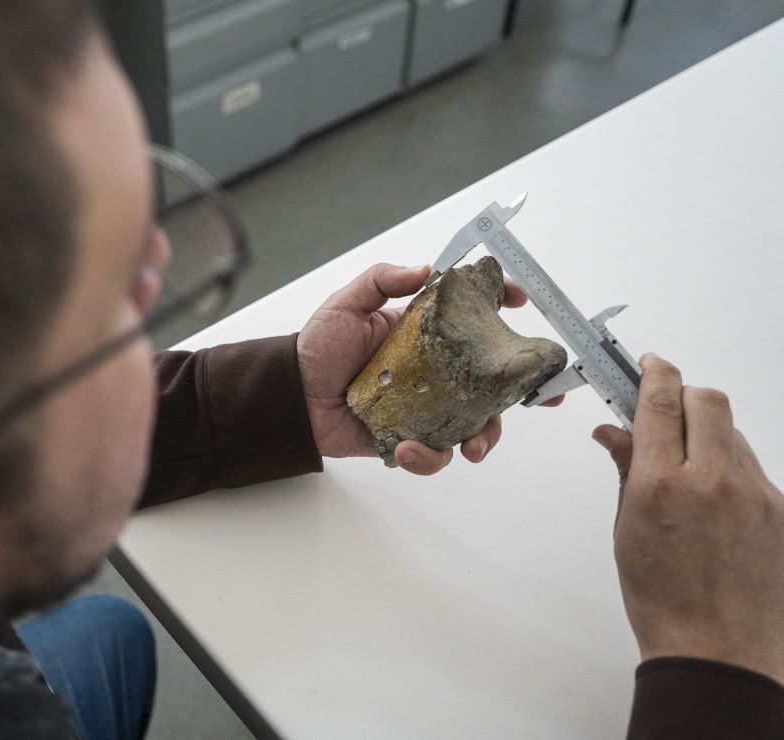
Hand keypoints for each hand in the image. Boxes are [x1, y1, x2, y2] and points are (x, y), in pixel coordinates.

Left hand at [296, 263, 560, 475]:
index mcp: (425, 336)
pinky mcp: (407, 439)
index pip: (472, 318)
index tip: (519, 300)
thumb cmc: (318, 348)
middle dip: (522, 390)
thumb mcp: (347, 304)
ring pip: (473, 424)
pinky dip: (426, 456)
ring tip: (473, 447)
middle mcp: (434, 373)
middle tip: (541, 398)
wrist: (290, 396)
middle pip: (490, 380)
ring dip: (483, 437)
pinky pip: (432, 453)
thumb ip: (382, 280)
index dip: (500, 306)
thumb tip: (425, 269)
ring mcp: (425, 408)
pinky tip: (406, 447)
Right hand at [593, 354, 783, 683]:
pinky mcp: (783, 513)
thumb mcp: (628, 529)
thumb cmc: (663, 598)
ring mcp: (757, 496)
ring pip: (733, 434)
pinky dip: (732, 472)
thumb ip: (627, 470)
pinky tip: (718, 506)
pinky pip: (754, 471)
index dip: (654, 373)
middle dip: (684, 394)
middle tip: (666, 409)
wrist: (718, 650)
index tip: (648, 364)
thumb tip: (614, 431)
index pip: (661, 402)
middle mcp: (714, 481)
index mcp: (663, 485)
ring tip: (689, 471)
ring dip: (708, 434)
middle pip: (708, 401)